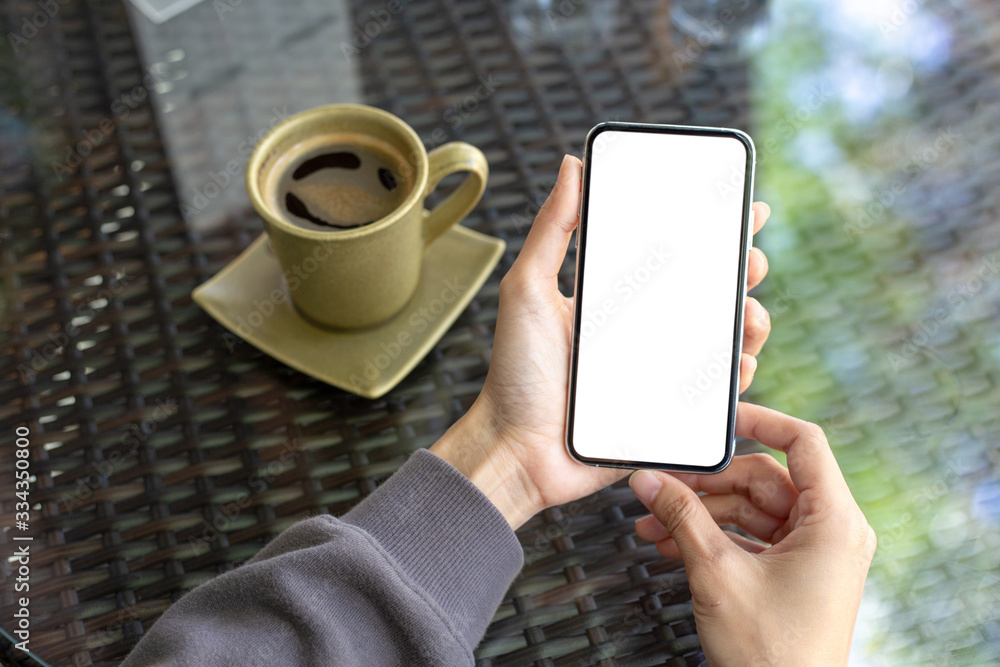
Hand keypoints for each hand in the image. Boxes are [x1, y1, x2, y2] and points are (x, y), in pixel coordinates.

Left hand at [432, 155, 772, 527]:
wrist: (517, 450)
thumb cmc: (515, 373)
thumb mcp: (527, 290)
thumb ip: (551, 230)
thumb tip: (572, 165)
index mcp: (613, 296)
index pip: (670, 252)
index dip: (710, 229)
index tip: (743, 208)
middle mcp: (640, 329)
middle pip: (707, 292)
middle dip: (742, 271)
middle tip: (751, 262)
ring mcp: (656, 370)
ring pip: (720, 338)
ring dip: (749, 321)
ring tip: (749, 314)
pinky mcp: (666, 411)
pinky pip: (713, 392)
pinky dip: (736, 376)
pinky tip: (741, 363)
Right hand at [630, 402, 875, 665]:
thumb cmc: (773, 655)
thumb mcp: (717, 573)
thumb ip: (681, 517)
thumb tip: (649, 480)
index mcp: (834, 522)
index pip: (802, 443)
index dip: (760, 420)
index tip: (722, 415)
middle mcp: (832, 532)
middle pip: (765, 478)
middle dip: (708, 484)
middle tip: (662, 487)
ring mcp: (815, 554)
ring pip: (752, 509)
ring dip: (703, 514)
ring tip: (654, 524)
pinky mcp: (797, 573)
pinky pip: (753, 537)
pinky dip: (715, 537)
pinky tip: (673, 544)